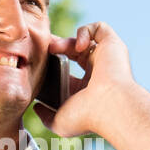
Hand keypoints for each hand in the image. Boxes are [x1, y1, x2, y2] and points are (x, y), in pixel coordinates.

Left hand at [32, 21, 134, 137]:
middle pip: (73, 51)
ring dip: (66, 41)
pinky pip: (99, 28)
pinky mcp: (113, 45)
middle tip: (45, 50)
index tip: (39, 61)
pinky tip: (78, 45)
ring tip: (56, 48)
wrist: (109, 107)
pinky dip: (85, 31)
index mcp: (86, 87)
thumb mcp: (60, 122)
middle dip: (57, 48)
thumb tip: (37, 107)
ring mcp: (106, 58)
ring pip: (83, 41)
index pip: (67, 69)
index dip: (52, 62)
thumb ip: (45, 116)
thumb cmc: (87, 118)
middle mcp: (97, 71)